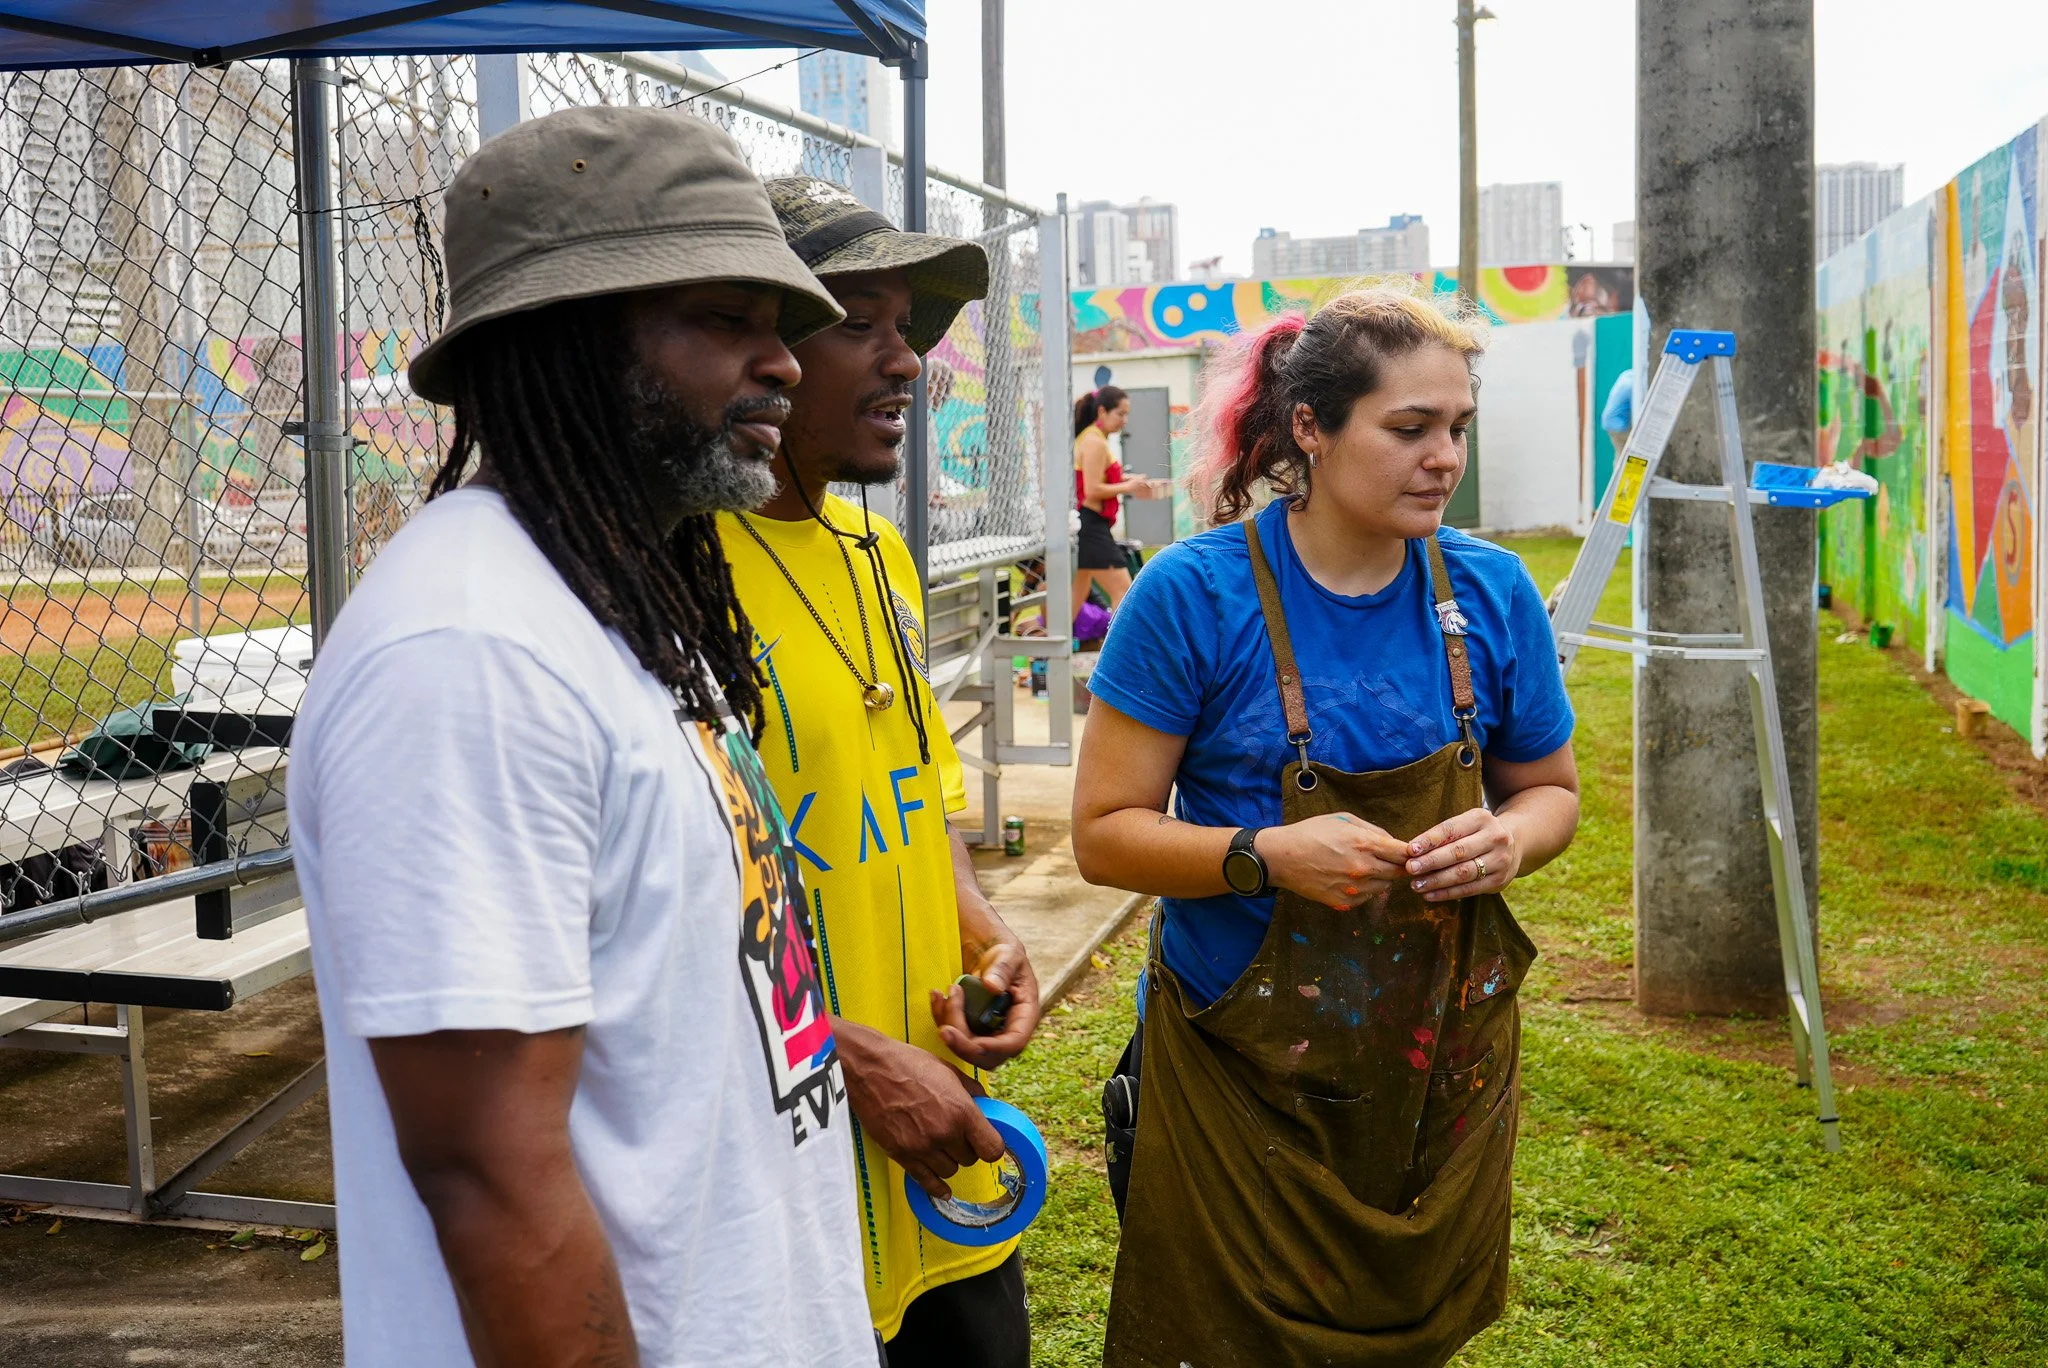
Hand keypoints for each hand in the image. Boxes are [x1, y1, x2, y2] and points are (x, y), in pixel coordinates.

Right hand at [835, 1023, 1005, 1197]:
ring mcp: (922, 1146)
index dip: (991, 1146)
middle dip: (967, 1149)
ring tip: (941, 1147)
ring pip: (950, 1171)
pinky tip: (942, 1188)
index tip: (986, 1142)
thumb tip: (986, 1104)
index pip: (992, 1148)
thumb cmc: (907, 1063)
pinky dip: (936, 1186)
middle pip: (970, 1160)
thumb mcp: (947, 1070)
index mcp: (961, 1110)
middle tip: (958, 1136)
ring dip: (949, 1161)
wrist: (868, 1068)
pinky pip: (927, 1182)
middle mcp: (945, 1132)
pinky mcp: (901, 1155)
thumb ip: (972, 1091)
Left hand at [931, 938, 1041, 1068]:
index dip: (992, 1048)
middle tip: (944, 1030)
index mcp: (1025, 1015)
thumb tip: (992, 987)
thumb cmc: (1004, 953)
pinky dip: (941, 1017)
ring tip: (940, 994)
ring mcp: (987, 1031)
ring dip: (949, 1025)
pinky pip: (953, 1033)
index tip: (971, 1041)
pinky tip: (936, 996)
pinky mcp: (969, 1027)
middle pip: (987, 1054)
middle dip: (963, 1045)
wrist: (988, 950)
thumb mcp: (1008, 954)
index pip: (1014, 1043)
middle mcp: (1008, 1029)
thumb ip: (1002, 969)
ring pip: (966, 1046)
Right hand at [1259, 813, 1410, 910]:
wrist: (1282, 857)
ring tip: (1363, 867)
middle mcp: (1363, 869)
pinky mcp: (1344, 902)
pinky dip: (1365, 889)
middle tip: (1389, 860)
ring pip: (1383, 887)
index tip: (1410, 853)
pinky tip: (1350, 878)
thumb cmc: (1311, 833)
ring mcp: (1354, 889)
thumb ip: (1373, 830)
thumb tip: (1394, 842)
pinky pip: (1367, 897)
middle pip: (1398, 873)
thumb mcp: (1343, 820)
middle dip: (1397, 866)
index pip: (1403, 853)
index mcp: (1364, 844)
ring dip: (1380, 878)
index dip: (1410, 853)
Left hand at [1404, 807, 1520, 901]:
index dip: (1430, 840)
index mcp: (1481, 819)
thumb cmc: (1477, 833)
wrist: (1515, 841)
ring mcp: (1500, 860)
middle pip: (1458, 852)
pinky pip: (1470, 889)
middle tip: (1410, 868)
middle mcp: (1495, 838)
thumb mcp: (1465, 824)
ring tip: (1416, 885)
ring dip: (1437, 880)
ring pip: (1464, 873)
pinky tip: (1430, 895)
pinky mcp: (1499, 880)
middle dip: (1431, 861)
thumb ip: (1442, 836)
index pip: (1451, 829)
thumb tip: (1412, 851)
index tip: (1410, 850)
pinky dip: (1448, 893)